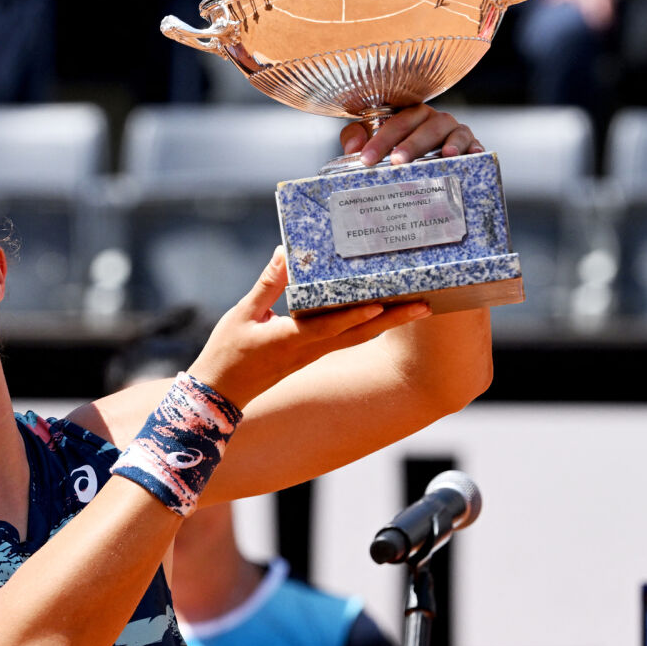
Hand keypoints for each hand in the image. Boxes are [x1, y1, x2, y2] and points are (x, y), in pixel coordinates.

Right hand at [187, 247, 430, 409]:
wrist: (221, 393)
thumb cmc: (228, 353)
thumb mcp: (242, 315)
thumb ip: (267, 284)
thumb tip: (284, 253)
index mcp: (290, 340)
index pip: (328, 328)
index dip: (354, 317)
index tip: (381, 305)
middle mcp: (309, 350)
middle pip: (358, 335)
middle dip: (393, 320)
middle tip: (425, 305)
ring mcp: (313, 355)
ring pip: (356, 338)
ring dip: (388, 323)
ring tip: (416, 306)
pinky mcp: (311, 355)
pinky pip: (345, 339)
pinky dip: (367, 325)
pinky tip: (380, 312)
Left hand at [340, 105, 482, 166]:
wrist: (425, 164)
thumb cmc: (396, 149)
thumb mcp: (373, 140)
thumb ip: (357, 138)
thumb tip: (353, 148)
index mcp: (410, 115)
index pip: (396, 122)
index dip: (380, 140)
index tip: (366, 159)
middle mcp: (433, 120)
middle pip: (425, 126)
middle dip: (412, 144)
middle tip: (397, 162)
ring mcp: (455, 131)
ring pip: (455, 131)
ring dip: (450, 143)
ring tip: (445, 155)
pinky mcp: (471, 145)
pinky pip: (475, 143)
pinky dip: (475, 148)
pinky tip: (473, 156)